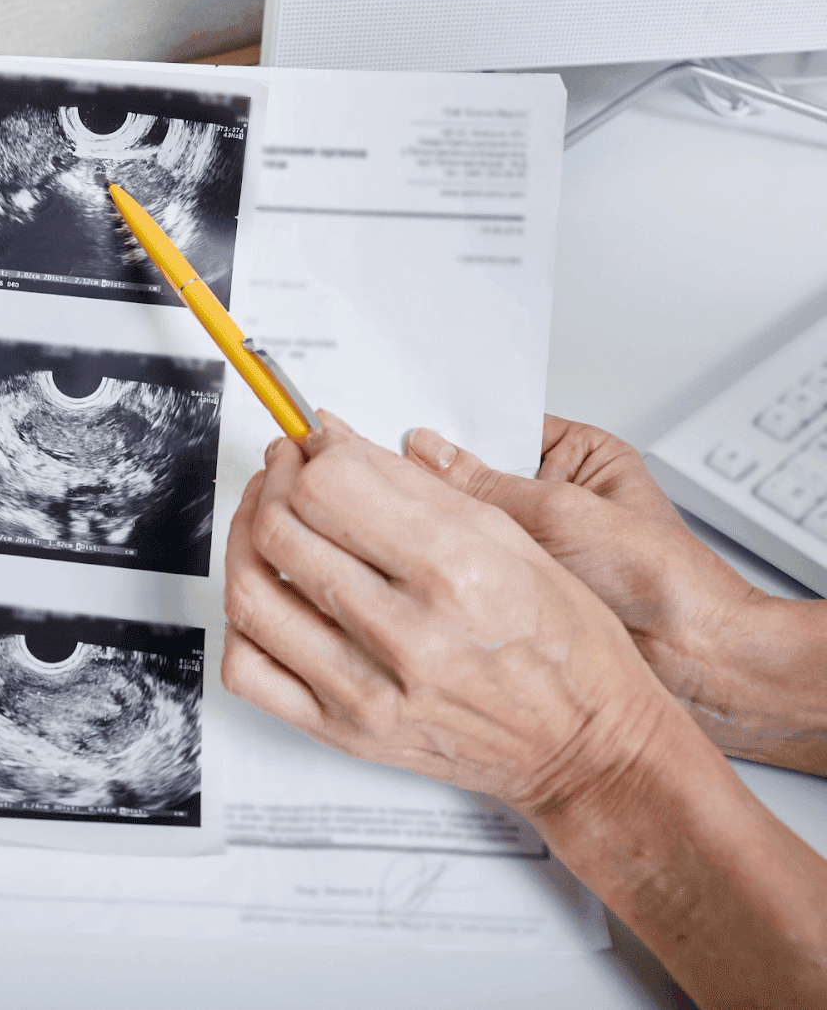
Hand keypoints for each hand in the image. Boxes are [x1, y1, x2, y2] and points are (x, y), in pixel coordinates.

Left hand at [221, 416, 683, 816]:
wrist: (585, 747)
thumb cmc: (563, 645)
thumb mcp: (513, 539)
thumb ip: (417, 486)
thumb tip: (335, 439)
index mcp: (456, 574)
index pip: (330, 488)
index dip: (311, 452)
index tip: (317, 442)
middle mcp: (408, 636)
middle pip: (282, 531)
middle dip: (274, 482)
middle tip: (287, 470)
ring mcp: (369, 691)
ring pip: (251, 595)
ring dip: (244, 539)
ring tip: (267, 519)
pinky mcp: (344, 733)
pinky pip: (248, 671)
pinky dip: (242, 623)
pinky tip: (270, 596)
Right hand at [403, 416, 826, 774]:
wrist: (698, 660)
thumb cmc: (662, 580)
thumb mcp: (564, 515)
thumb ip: (487, 485)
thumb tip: (422, 452)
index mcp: (573, 450)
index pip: (492, 424)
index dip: (442, 427)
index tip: (390, 429)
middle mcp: (549, 492)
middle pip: (471, 475)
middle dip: (434, 483)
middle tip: (386, 482)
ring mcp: (530, 543)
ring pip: (463, 525)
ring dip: (440, 532)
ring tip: (411, 529)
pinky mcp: (516, 589)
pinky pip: (467, 569)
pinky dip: (444, 572)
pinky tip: (426, 570)